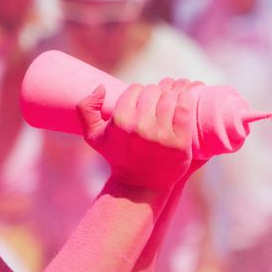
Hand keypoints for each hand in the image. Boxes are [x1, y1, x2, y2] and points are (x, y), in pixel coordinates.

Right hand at [77, 78, 196, 190]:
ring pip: (170, 97)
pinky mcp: (179, 142)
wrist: (140, 184)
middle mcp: (140, 127)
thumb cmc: (117, 156)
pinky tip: (184, 100)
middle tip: (160, 99)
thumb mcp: (93, 136)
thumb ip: (85, 108)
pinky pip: (185, 109)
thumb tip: (101, 87)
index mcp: (120, 121)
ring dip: (173, 93)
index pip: (136, 89)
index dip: (141, 92)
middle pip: (154, 91)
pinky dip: (186, 100)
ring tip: (174, 97)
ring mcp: (161, 135)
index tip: (145, 101)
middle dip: (157, 93)